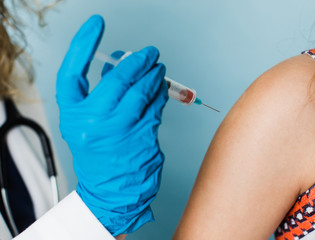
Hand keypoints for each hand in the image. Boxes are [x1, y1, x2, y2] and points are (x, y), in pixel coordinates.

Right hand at [56, 15, 167, 235]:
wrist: (110, 191)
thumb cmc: (97, 154)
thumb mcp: (86, 123)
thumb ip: (98, 92)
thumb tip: (117, 63)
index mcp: (74, 116)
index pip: (72, 71)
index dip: (83, 44)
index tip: (96, 24)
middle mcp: (95, 122)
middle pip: (119, 78)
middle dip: (138, 61)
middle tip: (150, 53)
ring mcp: (121, 131)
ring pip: (143, 91)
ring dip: (154, 76)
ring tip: (158, 68)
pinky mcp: (145, 137)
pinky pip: (155, 108)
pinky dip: (159, 95)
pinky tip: (161, 90)